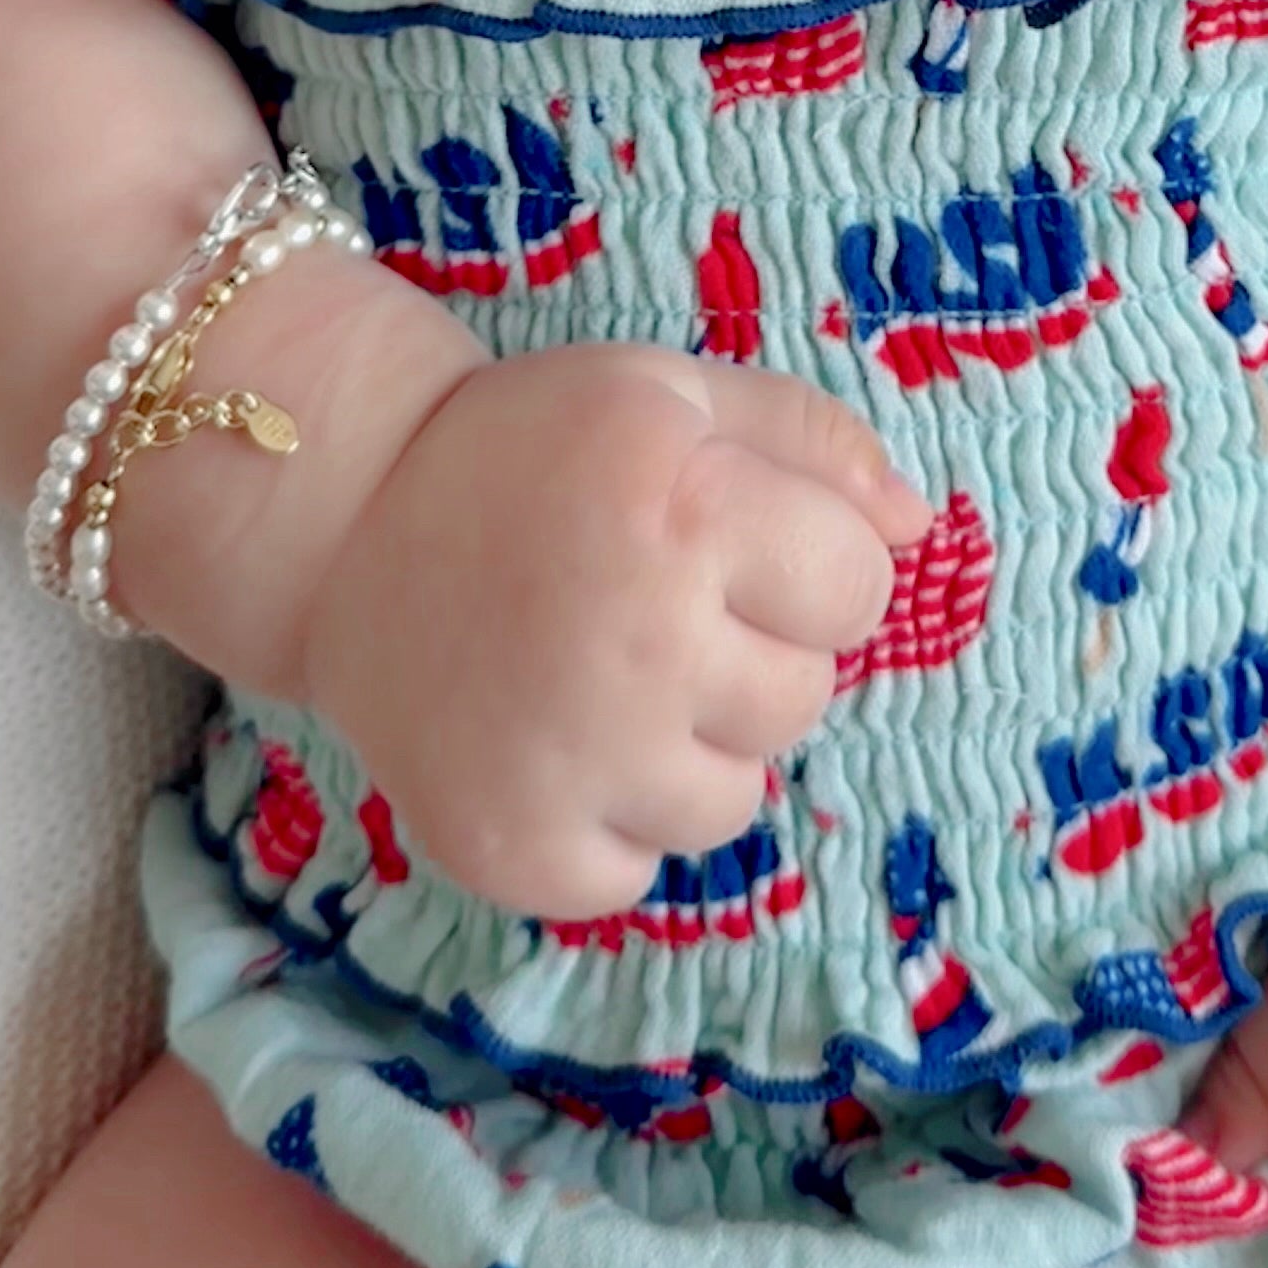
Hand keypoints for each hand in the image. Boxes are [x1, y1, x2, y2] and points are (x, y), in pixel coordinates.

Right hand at [294, 342, 928, 919]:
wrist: (347, 524)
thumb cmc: (532, 449)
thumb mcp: (674, 394)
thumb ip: (815, 443)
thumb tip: (920, 529)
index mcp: (687, 508)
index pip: (859, 590)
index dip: (805, 565)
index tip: (730, 543)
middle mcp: (637, 639)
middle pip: (803, 700)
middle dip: (751, 654)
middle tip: (650, 607)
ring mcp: (572, 759)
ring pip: (732, 801)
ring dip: (691, 747)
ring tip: (604, 676)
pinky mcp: (514, 848)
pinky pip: (637, 873)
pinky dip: (611, 822)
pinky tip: (556, 742)